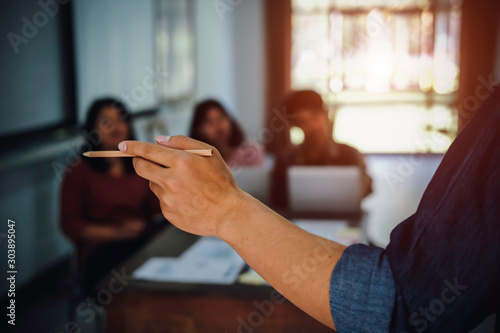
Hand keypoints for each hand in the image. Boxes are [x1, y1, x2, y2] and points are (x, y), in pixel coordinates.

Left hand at [117, 135, 246, 236]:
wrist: (228, 213)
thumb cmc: (221, 181)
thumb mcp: (210, 153)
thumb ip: (183, 142)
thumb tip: (158, 140)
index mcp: (181, 162)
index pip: (148, 150)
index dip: (132, 147)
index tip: (122, 145)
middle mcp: (171, 180)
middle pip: (141, 167)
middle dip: (140, 161)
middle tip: (147, 160)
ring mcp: (168, 198)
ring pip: (153, 183)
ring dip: (161, 179)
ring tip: (185, 184)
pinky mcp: (168, 212)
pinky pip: (162, 199)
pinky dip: (170, 196)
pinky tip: (187, 198)